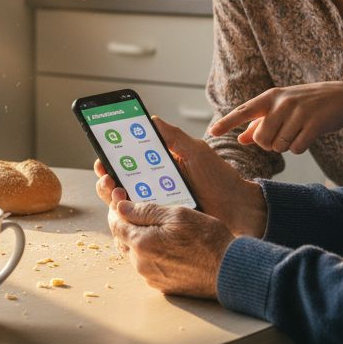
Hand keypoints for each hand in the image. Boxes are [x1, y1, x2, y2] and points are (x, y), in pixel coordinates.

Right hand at [93, 117, 265, 237]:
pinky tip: (124, 211)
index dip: (113, 158)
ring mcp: (158, 207)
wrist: (239, 208)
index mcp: (160, 167)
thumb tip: (150, 119)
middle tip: (107, 175)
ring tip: (115, 191)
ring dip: (113, 198)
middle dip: (107, 178)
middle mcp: (155, 187)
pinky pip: (140, 223)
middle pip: (120, 184)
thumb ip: (173, 136)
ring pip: (125, 205)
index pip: (129, 161)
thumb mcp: (196, 151)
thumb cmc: (219, 179)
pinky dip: (127, 218)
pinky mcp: (163, 225)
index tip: (103, 154)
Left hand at [107, 199, 234, 298]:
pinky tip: (166, 245)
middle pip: (122, 239)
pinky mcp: (162, 285)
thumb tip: (121, 207)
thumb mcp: (177, 214)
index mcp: (141, 243)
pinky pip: (147, 266)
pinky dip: (150, 253)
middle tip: (137, 209)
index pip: (115, 223)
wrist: (228, 271)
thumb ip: (146, 210)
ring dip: (138, 239)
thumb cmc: (207, 239)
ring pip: (134, 254)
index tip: (120, 196)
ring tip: (155, 226)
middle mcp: (141, 263)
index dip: (116, 208)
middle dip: (126, 223)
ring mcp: (151, 277)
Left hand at [208, 82, 342, 152]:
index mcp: (270, 98)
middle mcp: (282, 103)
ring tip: (296, 133)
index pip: (243, 111)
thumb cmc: (305, 105)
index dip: (227, 122)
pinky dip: (299, 148)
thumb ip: (259, 123)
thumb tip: (240, 138)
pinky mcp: (314, 123)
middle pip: (261, 139)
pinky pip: (296, 149)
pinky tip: (307, 137)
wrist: (341, 98)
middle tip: (281, 136)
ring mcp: (299, 112)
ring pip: (279, 146)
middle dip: (269, 145)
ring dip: (286, 146)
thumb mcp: (281, 108)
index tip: (211, 132)